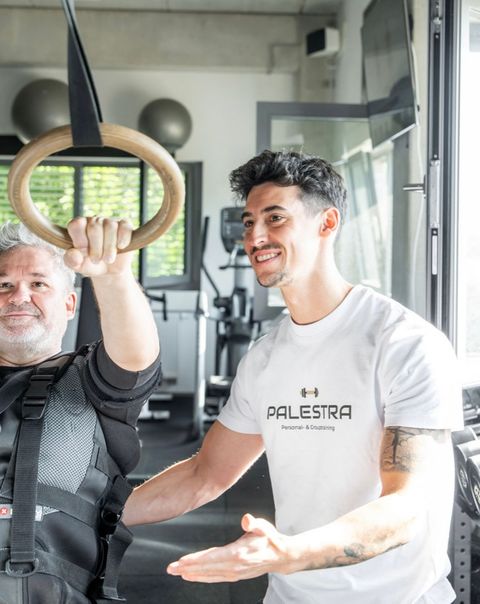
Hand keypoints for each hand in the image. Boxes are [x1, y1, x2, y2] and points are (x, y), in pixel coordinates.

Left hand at [64, 216, 133, 276]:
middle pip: (94, 226)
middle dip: (96, 248)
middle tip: (96, 260)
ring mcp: (110, 222)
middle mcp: (94, 221)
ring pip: (110, 226)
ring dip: (109, 247)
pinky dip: (123, 237)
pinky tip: (121, 247)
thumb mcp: (78, 266)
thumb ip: (71, 260)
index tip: (84, 253)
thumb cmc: (91, 265)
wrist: (110, 271)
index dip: (80, 240)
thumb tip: (72, 253)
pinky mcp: (125, 226)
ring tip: (108, 260)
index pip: (76, 224)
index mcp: (79, 226)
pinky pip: (125, 226)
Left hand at [166, 514, 290, 582]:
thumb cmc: (270, 539)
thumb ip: (254, 523)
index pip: (212, 558)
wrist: (281, 556)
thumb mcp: (264, 526)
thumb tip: (246, 519)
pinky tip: (193, 576)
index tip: (181, 561)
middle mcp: (234, 566)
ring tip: (178, 573)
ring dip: (192, 574)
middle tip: (171, 569)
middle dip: (187, 568)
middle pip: (206, 568)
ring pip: (209, 575)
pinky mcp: (235, 575)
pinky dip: (203, 577)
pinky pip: (215, 578)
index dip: (195, 560)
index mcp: (238, 554)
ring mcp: (234, 573)